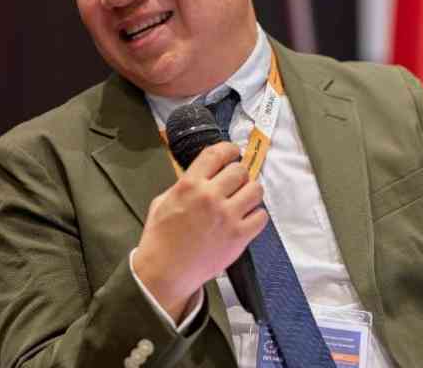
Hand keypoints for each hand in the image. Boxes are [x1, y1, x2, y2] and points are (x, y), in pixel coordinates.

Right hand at [132, 142, 268, 322]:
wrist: (165, 272)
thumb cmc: (161, 239)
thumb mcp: (163, 201)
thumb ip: (184, 184)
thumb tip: (203, 175)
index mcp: (189, 185)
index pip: (217, 154)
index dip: (228, 149)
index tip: (232, 152)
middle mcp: (210, 197)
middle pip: (239, 170)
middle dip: (238, 175)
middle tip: (235, 182)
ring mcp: (227, 216)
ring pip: (255, 189)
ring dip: (251, 192)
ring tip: (243, 199)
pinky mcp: (239, 236)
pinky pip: (261, 216)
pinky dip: (257, 215)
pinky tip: (247, 218)